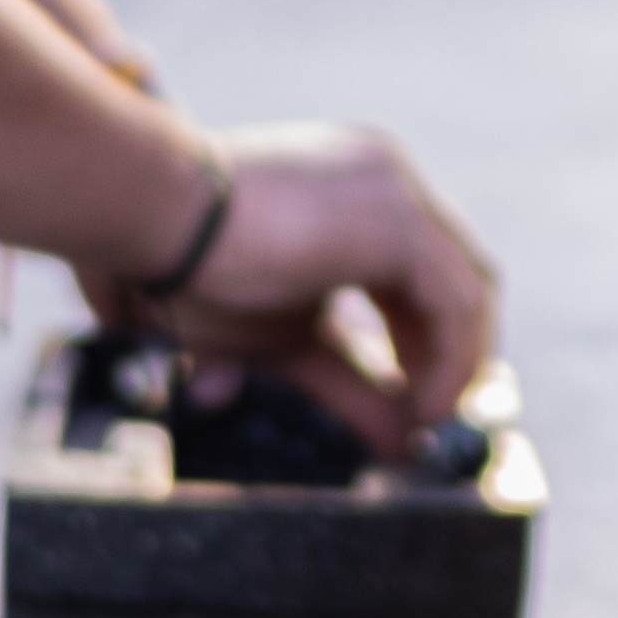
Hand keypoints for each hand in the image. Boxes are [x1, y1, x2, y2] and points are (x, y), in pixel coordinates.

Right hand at [94, 120, 499, 455]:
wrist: (149, 213)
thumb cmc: (190, 269)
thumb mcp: (283, 337)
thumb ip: (346, 383)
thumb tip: (398, 441)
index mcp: (356, 188)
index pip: (423, 267)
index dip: (428, 340)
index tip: (413, 397)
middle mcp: (387, 176)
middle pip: (456, 272)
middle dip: (449, 352)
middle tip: (427, 414)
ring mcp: (395, 189)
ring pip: (468, 285)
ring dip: (458, 363)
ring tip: (425, 420)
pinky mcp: (397, 218)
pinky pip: (456, 300)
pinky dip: (452, 360)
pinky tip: (422, 407)